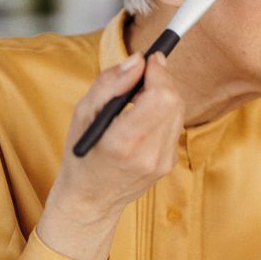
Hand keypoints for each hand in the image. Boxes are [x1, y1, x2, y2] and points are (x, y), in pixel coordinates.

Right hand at [38, 52, 184, 259]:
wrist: (91, 199)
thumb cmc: (82, 153)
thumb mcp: (83, 114)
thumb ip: (110, 83)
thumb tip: (138, 60)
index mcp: (122, 142)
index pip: (160, 97)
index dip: (159, 72)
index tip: (150, 60)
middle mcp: (147, 155)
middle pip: (173, 101)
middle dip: (162, 80)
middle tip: (144, 74)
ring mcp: (162, 162)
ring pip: (178, 111)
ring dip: (163, 95)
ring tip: (139, 98)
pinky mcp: (169, 164)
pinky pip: (175, 126)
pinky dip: (163, 114)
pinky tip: (143, 119)